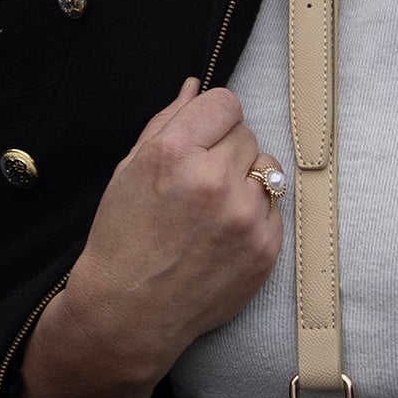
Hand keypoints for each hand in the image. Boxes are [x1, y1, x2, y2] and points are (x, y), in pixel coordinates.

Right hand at [20, 79, 283, 397]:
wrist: (130, 311)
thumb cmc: (122, 238)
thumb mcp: (129, 170)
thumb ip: (167, 122)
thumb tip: (197, 85)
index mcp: (173, 153)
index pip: (225, 102)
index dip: (210, 117)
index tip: (201, 135)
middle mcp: (213, 181)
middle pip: (246, 133)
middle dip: (224, 150)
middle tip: (197, 181)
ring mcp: (245, 217)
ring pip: (266, 167)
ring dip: (244, 180)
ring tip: (211, 209)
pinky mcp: (267, 248)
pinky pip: (275, 207)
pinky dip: (253, 214)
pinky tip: (222, 234)